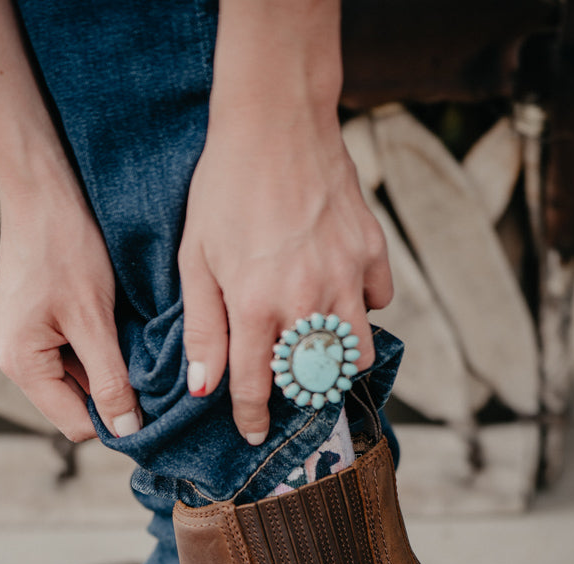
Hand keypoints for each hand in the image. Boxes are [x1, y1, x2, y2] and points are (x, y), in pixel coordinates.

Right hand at [0, 185, 140, 441]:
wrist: (42, 189)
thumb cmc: (67, 246)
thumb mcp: (94, 319)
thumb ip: (110, 381)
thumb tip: (127, 432)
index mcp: (20, 364)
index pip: (76, 424)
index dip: (116, 419)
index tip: (153, 401)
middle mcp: (9, 359)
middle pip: (72, 404)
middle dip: (110, 392)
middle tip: (146, 367)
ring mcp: (14, 341)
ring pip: (72, 380)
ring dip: (103, 369)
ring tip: (125, 338)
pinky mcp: (25, 323)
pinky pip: (65, 354)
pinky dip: (91, 349)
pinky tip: (109, 325)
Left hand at [179, 113, 392, 443]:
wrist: (276, 120)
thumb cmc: (226, 188)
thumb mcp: (196, 258)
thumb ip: (202, 327)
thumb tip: (203, 387)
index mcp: (254, 305)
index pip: (257, 386)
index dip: (252, 417)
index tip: (253, 433)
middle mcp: (305, 300)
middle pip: (314, 381)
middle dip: (299, 395)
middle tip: (287, 387)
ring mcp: (345, 277)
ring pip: (356, 353)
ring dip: (336, 361)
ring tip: (317, 350)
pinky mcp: (372, 251)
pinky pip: (378, 303)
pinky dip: (361, 308)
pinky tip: (338, 292)